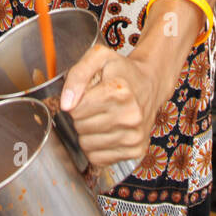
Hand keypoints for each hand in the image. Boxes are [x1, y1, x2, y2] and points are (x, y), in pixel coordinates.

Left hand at [60, 44, 160, 166]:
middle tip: (95, 105)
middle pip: (80, 127)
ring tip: (101, 117)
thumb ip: (77, 75)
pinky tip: (106, 131)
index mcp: (120, 91)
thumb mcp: (98, 57)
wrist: (150, 84)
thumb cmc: (121, 71)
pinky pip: (98, 158)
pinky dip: (96, 147)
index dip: (76, 101)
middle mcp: (130, 116)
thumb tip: (66, 105)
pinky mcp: (136, 150)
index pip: (76, 110)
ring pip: (86, 145)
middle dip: (81, 116)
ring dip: (87, 132)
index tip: (88, 94)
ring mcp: (134, 136)